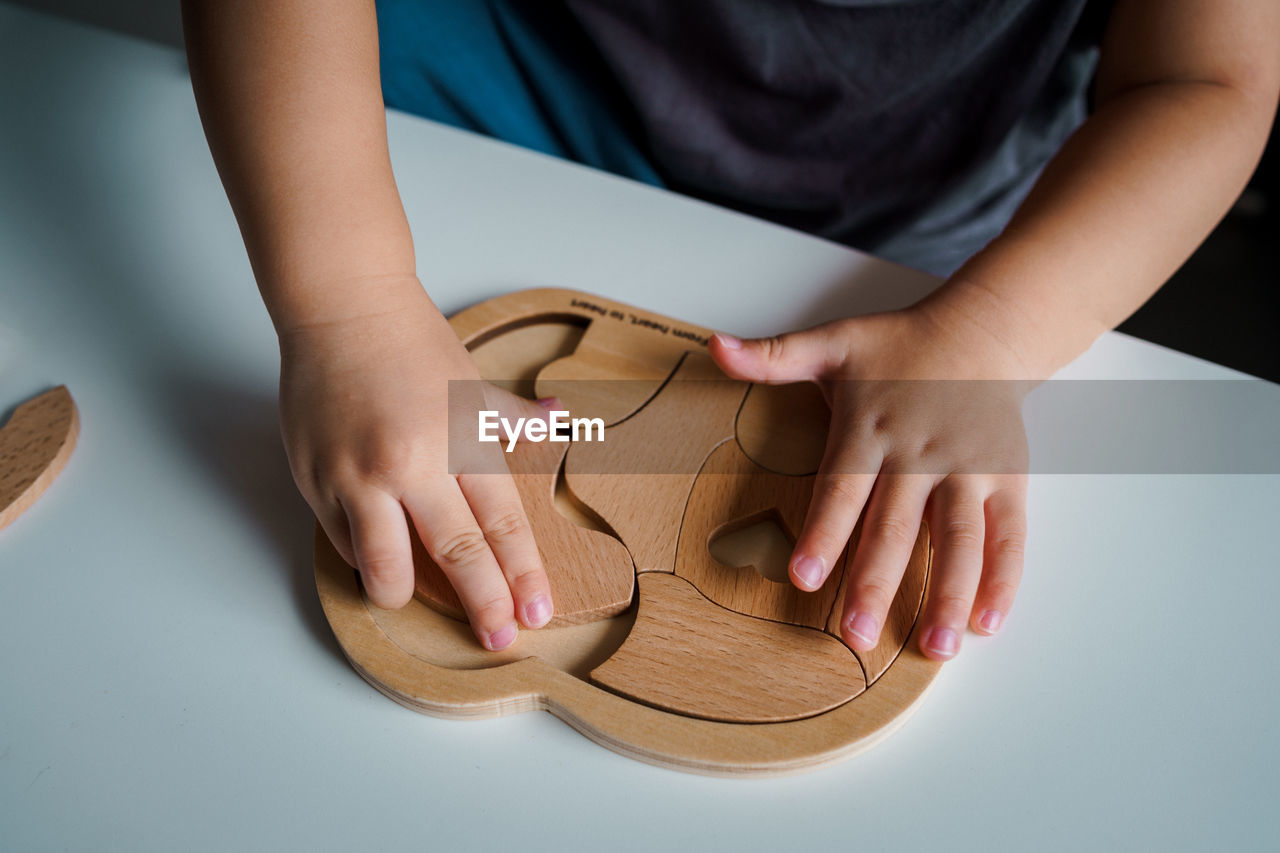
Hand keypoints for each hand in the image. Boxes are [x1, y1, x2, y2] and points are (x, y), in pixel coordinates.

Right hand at [278, 283, 553, 649]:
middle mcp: (412, 465)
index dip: (521, 575)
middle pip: (456, 557)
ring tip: (415, 595)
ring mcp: (358, 477)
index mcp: (460, 441)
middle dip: (483, 606)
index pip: (501, 524)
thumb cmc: (410, 341)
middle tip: (499, 640)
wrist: (342, 306)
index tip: (535, 612)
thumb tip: (561, 417)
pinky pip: (343, 545)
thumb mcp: (473, 381)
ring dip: (403, 594)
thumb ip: (513, 415)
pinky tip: (376, 549)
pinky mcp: (314, 482)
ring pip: (384, 570)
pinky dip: (362, 556)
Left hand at [709, 299, 1032, 660]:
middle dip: (876, 584)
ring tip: (933, 648)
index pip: (843, 489)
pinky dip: (1003, 580)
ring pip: (959, 540)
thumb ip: (773, 356)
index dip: (824, 533)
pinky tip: (987, 623)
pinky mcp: (1006, 479)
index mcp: (871, 429)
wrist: (982, 329)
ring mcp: (968, 470)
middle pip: (896, 528)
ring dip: (947, 595)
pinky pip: (1008, 535)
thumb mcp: (832, 342)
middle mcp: (919, 455)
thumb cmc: (900, 345)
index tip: (804, 577)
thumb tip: (713, 348)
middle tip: (857, 636)